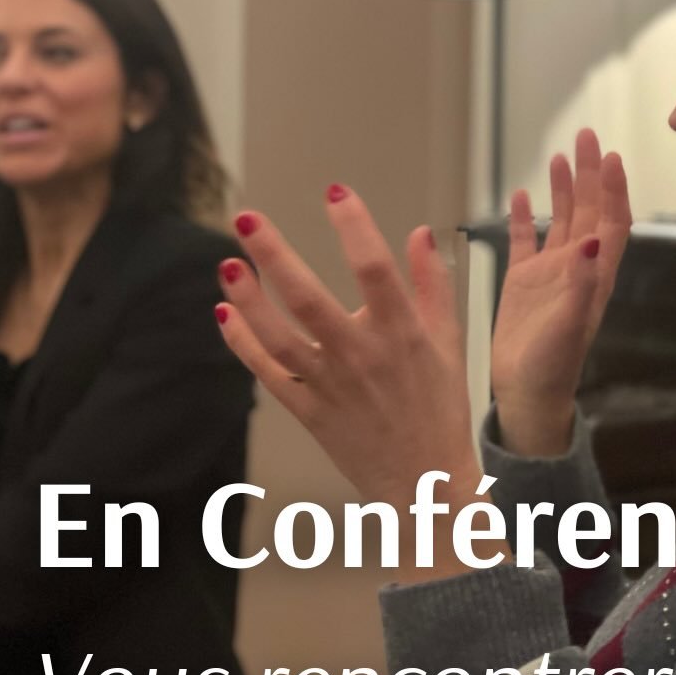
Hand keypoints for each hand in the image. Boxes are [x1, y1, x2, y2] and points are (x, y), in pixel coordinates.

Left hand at [215, 192, 481, 574]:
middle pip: (309, 299)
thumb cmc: (439, 410)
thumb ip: (434, 286)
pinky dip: (243, 344)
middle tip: (247, 218)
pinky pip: (268, 374)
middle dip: (275, 255)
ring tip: (227, 263)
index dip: (354, 226)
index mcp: (402, 334)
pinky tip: (224, 313)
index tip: (336, 190)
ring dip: (248, 300)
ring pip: (279, 337)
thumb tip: (421, 234)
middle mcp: (362, 356)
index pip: (375, 270)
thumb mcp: (450, 344)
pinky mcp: (309, 411)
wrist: (426, 483)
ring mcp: (331, 385)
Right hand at [492, 129, 631, 454]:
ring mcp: (550, 274)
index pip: (611, 222)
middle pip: (589, 211)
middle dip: (590, 174)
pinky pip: (526, 241)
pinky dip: (526, 217)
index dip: (614, 190)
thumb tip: (592, 239)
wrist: (526, 395)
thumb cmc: (552, 368)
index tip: (611, 156)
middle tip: (586, 135)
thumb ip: (580, 282)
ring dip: (563, 189)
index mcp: (595, 276)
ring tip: (560, 154)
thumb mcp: (568, 325)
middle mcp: (577, 269)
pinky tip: (522, 195)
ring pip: (561, 220)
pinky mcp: (523, 283)